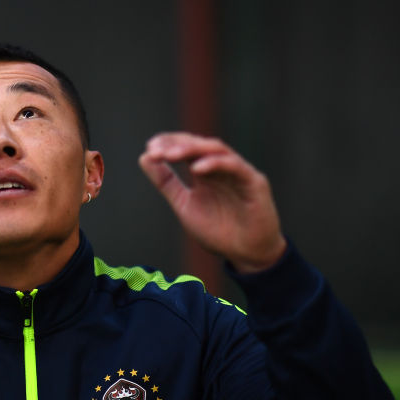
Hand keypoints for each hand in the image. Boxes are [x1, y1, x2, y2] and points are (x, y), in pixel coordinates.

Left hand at [138, 133, 285, 273]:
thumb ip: (166, 182)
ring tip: (170, 155)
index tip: (149, 149)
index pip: (185, 147)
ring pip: (216, 149)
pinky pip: (235, 166)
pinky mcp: (255, 182)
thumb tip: (144, 157)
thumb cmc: (218, 231)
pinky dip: (216, 164)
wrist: (246, 255)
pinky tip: (197, 168)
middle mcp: (221, 168)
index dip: (168, 143)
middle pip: (198, 145)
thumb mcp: (184, 204)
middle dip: (176, 145)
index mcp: (204, 172)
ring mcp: (238, 172)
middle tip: (156, 150)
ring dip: (192, 149)